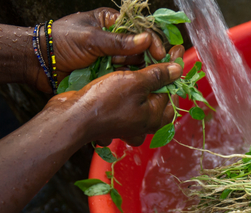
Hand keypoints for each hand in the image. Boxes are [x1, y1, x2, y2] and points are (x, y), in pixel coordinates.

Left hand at [31, 8, 166, 92]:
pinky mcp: (104, 74)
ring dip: (132, 71)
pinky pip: (122, 77)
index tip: (159, 55)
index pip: (140, 31)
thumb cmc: (59, 42)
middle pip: (140, 50)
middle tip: (139, 67)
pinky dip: (125, 81)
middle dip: (141, 59)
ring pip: (132, 65)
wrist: (37, 63)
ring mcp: (109, 58)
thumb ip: (119, 41)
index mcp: (110, 22)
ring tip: (124, 75)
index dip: (151, 43)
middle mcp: (113, 40)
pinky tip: (125, 85)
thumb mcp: (90, 39)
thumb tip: (146, 40)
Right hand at [44, 60, 181, 146]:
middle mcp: (146, 123)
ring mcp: (131, 121)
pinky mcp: (116, 117)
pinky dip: (130, 86)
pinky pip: (130, 99)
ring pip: (145, 95)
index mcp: (156, 118)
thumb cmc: (104, 101)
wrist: (72, 117)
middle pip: (161, 93)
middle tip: (160, 54)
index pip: (174, 90)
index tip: (176, 51)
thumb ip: (158, 75)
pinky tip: (126, 73)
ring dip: (144, 78)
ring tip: (143, 61)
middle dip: (161, 73)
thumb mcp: (135, 82)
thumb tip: (178, 69)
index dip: (175, 69)